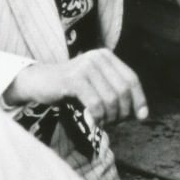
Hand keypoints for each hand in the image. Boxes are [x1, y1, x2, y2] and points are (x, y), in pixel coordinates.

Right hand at [4, 49, 148, 124]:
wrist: (38, 82)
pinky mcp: (74, 79)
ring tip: (101, 123)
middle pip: (123, 90)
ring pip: (111, 99)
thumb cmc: (69, 88)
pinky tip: (93, 121)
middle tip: (113, 123)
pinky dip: (97, 117)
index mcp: (105, 56)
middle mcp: (97, 57)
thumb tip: (141, 114)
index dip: (139, 99)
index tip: (141, 117)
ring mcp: (85, 66)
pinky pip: (96, 104)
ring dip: (109, 117)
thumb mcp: (95, 86)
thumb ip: (115, 93)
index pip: (131, 79)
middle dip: (122, 112)